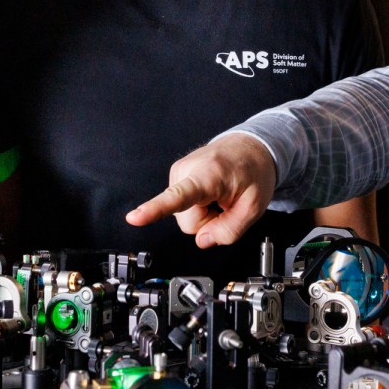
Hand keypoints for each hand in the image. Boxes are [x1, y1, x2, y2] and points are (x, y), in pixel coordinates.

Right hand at [126, 134, 277, 247]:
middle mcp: (186, 170)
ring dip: (203, 214)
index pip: (178, 197)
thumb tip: (203, 240)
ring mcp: (178, 173)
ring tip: (218, 197)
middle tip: (225, 205)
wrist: (248, 147)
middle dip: (207, 222)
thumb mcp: (254, 207)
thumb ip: (230, 230)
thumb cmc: (252, 171)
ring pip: (183, 217)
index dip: (154, 209)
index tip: (134, 218)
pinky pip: (183, 208)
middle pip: (187, 222)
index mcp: (208, 175)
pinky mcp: (175, 177)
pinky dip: (198, 207)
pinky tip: (210, 195)